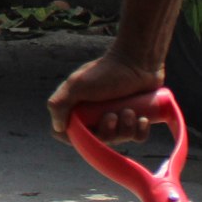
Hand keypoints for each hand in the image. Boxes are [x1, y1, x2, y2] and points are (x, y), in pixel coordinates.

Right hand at [47, 50, 169, 141]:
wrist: (137, 60)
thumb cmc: (106, 71)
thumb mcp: (76, 85)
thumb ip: (59, 104)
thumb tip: (58, 127)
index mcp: (80, 110)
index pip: (72, 136)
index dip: (80, 139)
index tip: (90, 129)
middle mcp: (97, 116)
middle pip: (99, 141)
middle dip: (107, 131)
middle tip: (113, 115)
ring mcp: (118, 119)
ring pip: (120, 139)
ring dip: (126, 128)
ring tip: (129, 110)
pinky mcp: (136, 118)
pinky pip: (138, 137)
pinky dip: (141, 131)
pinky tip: (143, 118)